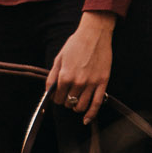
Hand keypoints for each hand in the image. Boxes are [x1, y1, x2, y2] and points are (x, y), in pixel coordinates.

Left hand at [46, 10, 115, 125]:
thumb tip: (49, 92)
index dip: (56, 98)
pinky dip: (91, 115)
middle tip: (68, 94)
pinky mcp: (102, 83)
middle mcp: (78, 82)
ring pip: (80, 106)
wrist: (95, 33)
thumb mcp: (59, 58)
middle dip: (66, 101)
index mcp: (65, 76)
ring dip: (76, 106)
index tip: (58, 95)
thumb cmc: (76, 43)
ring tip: (76, 100)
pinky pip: (96, 104)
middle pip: (68, 103)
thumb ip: (52, 76)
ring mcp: (91, 83)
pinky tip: (86, 119)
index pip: (57, 98)